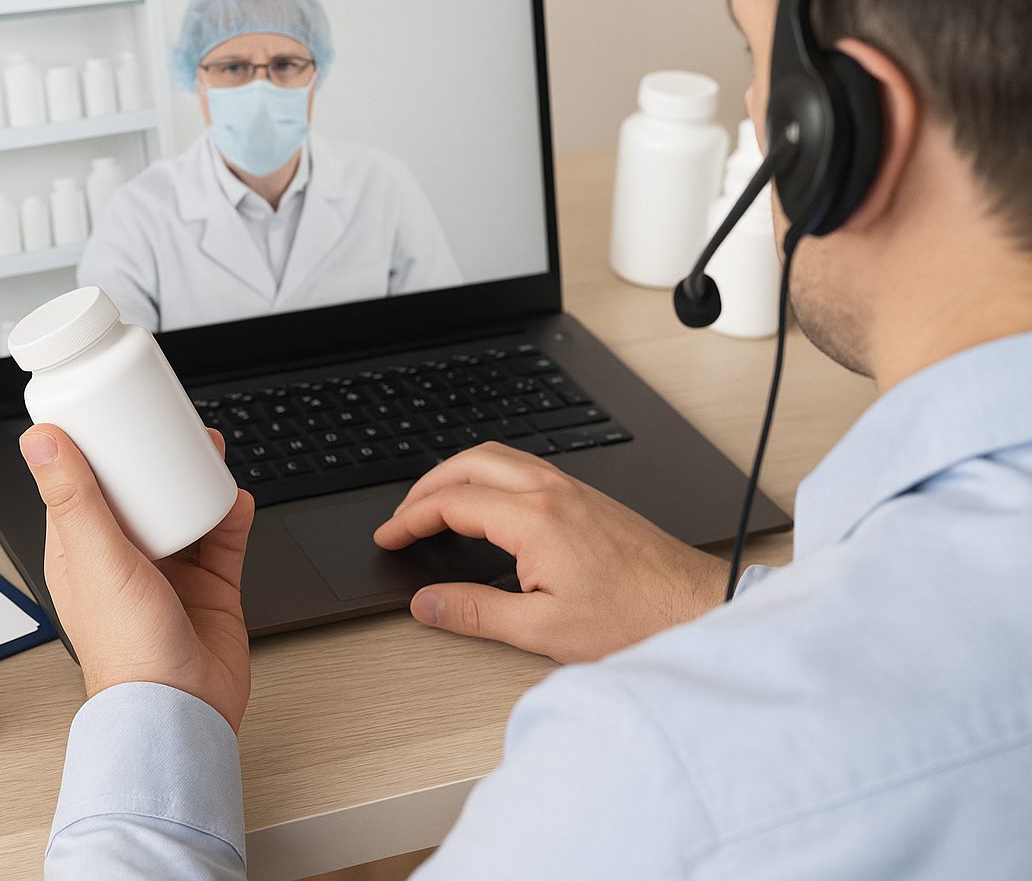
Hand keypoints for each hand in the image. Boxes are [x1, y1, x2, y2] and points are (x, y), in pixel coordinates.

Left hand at [19, 424, 254, 731]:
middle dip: (155, 454)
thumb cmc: (126, 652)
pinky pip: (223, 537)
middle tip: (170, 421)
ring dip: (194, 477)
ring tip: (207, 449)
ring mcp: (169, 571)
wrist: (182, 709)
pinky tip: (234, 497)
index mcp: (82, 550)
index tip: (111, 409)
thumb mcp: (94, 560)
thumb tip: (40, 441)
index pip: (84, 483)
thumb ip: (72, 498)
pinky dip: (230, 513)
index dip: (97, 446)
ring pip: (183, 507)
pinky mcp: (210, 586)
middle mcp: (124, 557)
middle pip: (140, 489)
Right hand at [373, 442, 726, 662]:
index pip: (452, 503)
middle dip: (426, 485)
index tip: (389, 537)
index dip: (410, 519)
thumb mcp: (541, 628)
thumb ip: (475, 612)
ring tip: (433, 503)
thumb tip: (426, 604)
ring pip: (498, 457)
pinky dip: (488, 474)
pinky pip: (523, 466)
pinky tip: (485, 501)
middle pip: (469, 463)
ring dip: (457, 473)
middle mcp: (551, 491)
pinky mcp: (587, 496)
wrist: (695, 606)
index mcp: (534, 518)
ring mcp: (572, 488)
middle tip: (402, 516)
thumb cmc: (633, 618)